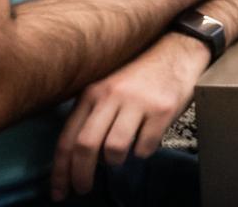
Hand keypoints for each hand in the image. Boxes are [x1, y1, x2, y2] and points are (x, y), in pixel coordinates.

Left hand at [49, 35, 207, 200]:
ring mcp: (138, 102)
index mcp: (92, 92)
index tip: (59, 191)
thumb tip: (75, 154)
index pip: (67, 138)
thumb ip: (91, 112)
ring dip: (115, 161)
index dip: (60, 171)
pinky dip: (142, 152)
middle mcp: (111, 96)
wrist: (178, 47)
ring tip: (121, 157)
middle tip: (83, 189)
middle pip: (85, 146)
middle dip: (81, 176)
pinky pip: (145, 146)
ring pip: (114, 149)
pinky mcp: (163, 108)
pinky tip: (144, 143)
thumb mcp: (108, 85)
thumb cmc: (141, 72)